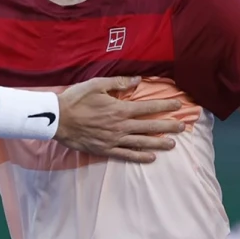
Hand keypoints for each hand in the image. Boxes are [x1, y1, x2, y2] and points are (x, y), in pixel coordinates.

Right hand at [55, 76, 186, 161]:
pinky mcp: (105, 149)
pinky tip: (151, 158)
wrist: (56, 119)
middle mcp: (120, 126)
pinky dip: (139, 156)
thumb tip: (138, 80)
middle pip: (149, 126)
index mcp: (119, 109)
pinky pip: (126, 154)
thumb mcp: (96, 84)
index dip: (165, 106)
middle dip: (168, 126)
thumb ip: (119, 82)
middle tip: (183, 127)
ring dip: (158, 143)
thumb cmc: (75, 99)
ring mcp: (113, 140)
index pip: (148, 107)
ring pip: (141, 142)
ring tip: (172, 144)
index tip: (178, 106)